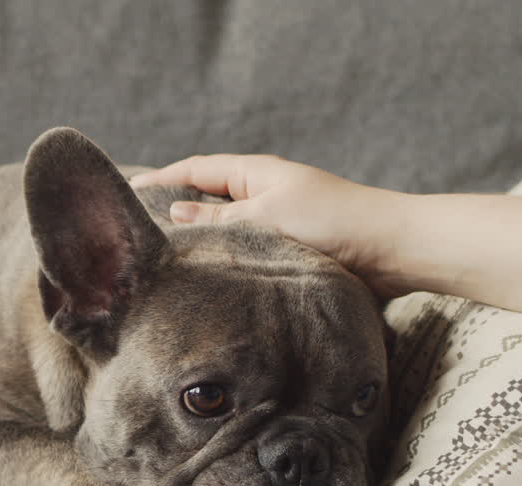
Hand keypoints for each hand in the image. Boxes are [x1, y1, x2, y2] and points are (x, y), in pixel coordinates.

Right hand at [130, 154, 412, 297]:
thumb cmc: (334, 223)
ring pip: (227, 228)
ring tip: (168, 261)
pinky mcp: (291, 249)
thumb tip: (175, 212)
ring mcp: (278, 221)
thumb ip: (220, 217)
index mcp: (256, 173)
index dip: (162, 179)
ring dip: (202, 240)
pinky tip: (214, 280)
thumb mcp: (267, 216)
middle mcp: (265, 193)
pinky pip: (247, 250)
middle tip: (140, 230)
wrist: (391, 250)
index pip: (196, 169)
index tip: (129, 191)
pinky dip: (227, 260)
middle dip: (176, 210)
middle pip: (208, 197)